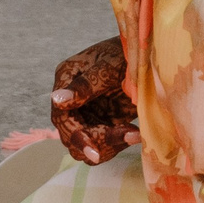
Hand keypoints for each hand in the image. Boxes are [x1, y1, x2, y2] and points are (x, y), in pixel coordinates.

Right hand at [50, 36, 136, 164]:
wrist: (146, 54)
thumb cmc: (126, 51)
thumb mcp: (108, 66)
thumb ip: (85, 85)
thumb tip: (57, 99)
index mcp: (67, 78)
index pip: (61, 114)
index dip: (75, 135)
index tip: (95, 151)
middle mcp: (72, 98)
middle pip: (70, 135)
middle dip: (95, 142)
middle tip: (124, 137)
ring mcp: (86, 112)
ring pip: (85, 144)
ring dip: (107, 146)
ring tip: (133, 134)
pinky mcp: (102, 121)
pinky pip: (102, 145)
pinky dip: (118, 144)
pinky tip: (135, 133)